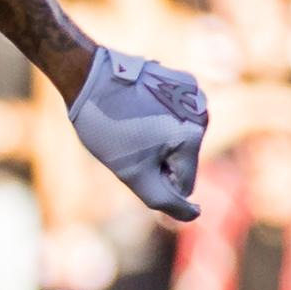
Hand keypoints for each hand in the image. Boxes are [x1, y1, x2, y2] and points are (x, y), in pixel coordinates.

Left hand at [69, 47, 207, 219]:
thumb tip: (195, 214)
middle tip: (131, 140)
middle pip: (185, 160)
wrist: (88, 75)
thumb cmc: (107, 127)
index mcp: (192, 137)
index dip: (155, 180)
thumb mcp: (133, 174)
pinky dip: (161, 116)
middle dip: (160, 159)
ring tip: (134, 121)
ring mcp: (195, 94)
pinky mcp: (184, 81)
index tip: (134, 159)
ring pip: (182, 138)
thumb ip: (165, 201)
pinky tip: (138, 105)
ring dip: (160, 139)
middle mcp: (202, 114)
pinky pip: (178, 115)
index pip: (184, 185)